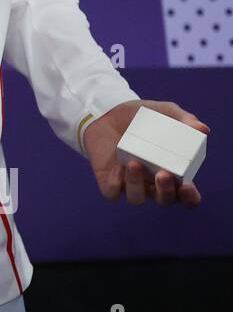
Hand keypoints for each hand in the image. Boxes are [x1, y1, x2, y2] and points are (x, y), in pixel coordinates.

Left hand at [83, 99, 209, 205]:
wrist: (108, 111)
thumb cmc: (141, 117)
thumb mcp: (164, 113)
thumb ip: (184, 120)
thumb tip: (202, 129)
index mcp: (171, 172)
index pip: (186, 195)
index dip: (189, 196)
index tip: (187, 186)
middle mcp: (152, 182)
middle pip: (164, 200)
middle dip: (165, 191)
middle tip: (163, 174)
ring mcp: (130, 183)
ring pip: (137, 198)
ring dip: (137, 184)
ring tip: (135, 163)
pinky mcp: (109, 181)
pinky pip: (113, 192)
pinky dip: (115, 183)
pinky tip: (117, 167)